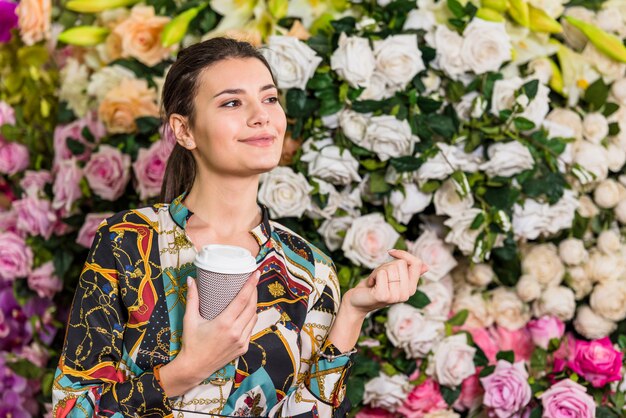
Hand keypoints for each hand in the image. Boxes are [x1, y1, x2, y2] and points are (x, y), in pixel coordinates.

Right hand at [160, 270, 259, 396]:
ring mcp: (242, 341)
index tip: (256, 273)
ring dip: (253, 306)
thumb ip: (192, 298)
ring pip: (254, 318)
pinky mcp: (243, 348)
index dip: (251, 285)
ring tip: (249, 295)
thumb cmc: (191, 343)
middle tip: (253, 281)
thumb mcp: (190, 319)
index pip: (243, 299)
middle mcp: (236, 332)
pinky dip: (250, 319)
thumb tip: (191, 280)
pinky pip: (251, 329)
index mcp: (224, 323)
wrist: (194, 368)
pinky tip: (245, 313)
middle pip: (252, 306)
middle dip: (254, 292)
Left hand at [345, 249, 427, 316]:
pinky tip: (371, 285)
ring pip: (390, 268)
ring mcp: (396, 296)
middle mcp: (407, 294)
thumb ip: (408, 271)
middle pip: (401, 263)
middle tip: (379, 277)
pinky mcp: (384, 296)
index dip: (404, 254)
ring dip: (378, 271)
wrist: (357, 301)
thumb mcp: (393, 275)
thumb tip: (426, 266)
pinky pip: (381, 273)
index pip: (417, 263)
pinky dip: (373, 275)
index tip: (391, 253)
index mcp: (412, 288)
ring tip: (375, 282)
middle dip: (386, 266)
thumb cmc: (375, 286)